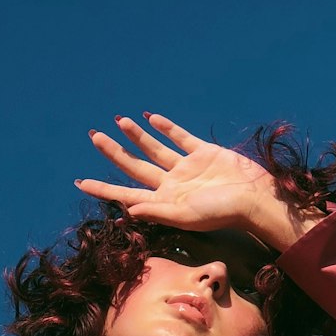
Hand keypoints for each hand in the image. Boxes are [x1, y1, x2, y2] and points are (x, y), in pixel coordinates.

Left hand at [74, 111, 277, 235]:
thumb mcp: (187, 217)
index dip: (103, 189)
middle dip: (113, 153)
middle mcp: (172, 184)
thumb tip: (127, 210)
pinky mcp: (204, 153)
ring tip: (119, 121)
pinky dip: (166, 128)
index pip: (126, 194)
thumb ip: (157, 212)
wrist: (255, 198)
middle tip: (93, 137)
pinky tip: (151, 118)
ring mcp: (187, 168)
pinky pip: (180, 138)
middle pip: (135, 166)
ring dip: (136, 136)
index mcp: (164, 201)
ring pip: (154, 149)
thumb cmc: (222, 213)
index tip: (80, 182)